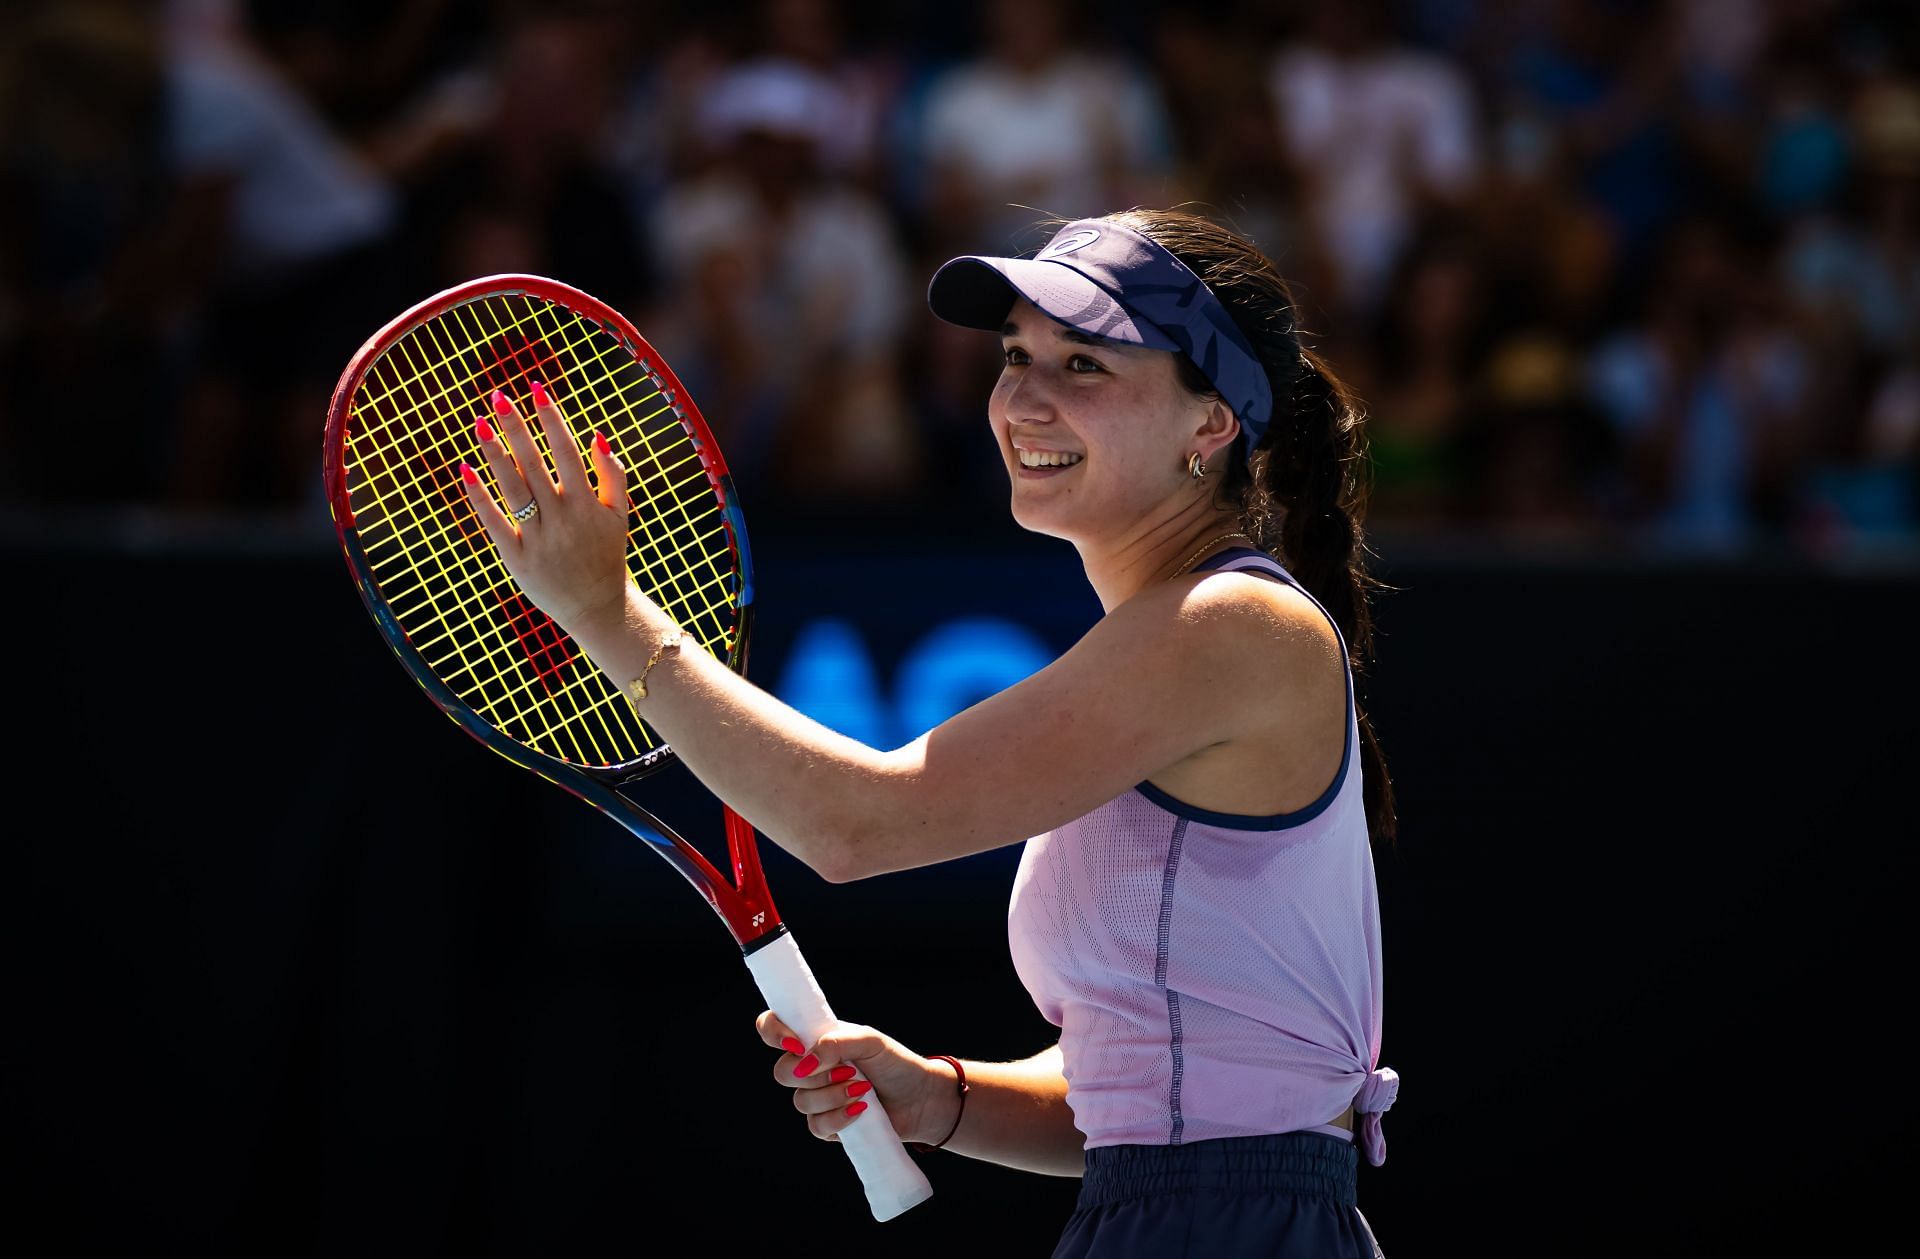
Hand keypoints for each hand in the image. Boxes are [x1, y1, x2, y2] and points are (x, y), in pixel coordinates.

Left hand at [459, 382, 633, 636]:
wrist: (598, 609)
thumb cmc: (607, 555)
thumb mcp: (620, 515)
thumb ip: (613, 476)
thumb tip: (596, 436)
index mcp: (588, 505)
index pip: (567, 453)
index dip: (551, 420)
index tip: (537, 389)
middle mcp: (563, 520)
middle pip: (535, 466)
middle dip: (517, 428)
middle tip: (498, 396)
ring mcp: (538, 540)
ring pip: (512, 490)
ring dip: (495, 455)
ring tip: (480, 423)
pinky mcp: (516, 559)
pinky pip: (494, 522)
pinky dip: (479, 497)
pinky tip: (465, 468)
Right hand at [756, 1011, 958, 1145]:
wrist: (920, 1098)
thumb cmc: (895, 1063)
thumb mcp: (870, 1041)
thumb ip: (836, 1043)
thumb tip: (804, 1060)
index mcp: (815, 1039)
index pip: (773, 1028)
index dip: (773, 1033)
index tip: (796, 1044)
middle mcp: (811, 1067)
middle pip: (782, 1072)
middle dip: (814, 1075)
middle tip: (848, 1070)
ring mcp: (817, 1097)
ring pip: (800, 1101)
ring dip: (832, 1096)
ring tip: (863, 1090)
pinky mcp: (828, 1124)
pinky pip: (815, 1126)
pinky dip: (838, 1118)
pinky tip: (861, 1111)